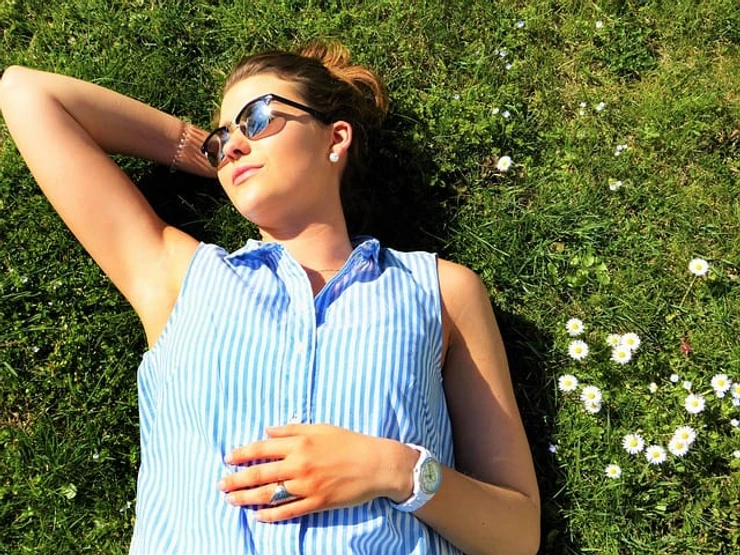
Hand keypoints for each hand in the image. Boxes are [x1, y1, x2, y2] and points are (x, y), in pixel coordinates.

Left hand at [217, 423, 414, 521]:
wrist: (376, 464)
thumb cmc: (349, 442)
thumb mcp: (320, 428)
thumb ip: (292, 430)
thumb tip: (267, 431)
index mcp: (300, 443)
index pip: (262, 449)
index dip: (242, 454)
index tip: (227, 458)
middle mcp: (300, 465)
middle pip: (259, 474)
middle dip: (236, 480)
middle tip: (221, 484)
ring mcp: (307, 486)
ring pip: (269, 495)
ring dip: (247, 499)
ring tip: (231, 500)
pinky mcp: (317, 502)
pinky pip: (288, 511)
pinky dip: (271, 515)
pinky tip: (258, 516)